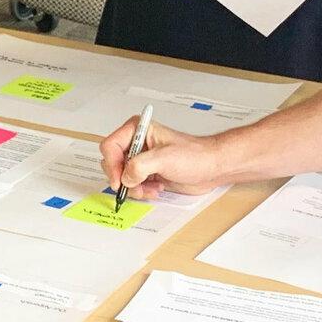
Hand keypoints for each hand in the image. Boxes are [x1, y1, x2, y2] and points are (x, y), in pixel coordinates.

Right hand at [99, 119, 227, 196]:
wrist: (211, 168)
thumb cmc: (195, 155)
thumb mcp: (164, 158)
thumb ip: (139, 166)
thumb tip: (125, 177)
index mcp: (138, 130)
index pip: (110, 146)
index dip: (112, 165)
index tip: (119, 180)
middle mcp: (137, 143)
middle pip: (112, 163)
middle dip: (123, 179)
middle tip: (134, 187)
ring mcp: (141, 159)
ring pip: (122, 177)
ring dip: (134, 187)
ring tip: (150, 189)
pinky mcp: (147, 172)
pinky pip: (133, 185)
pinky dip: (141, 191)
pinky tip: (156, 189)